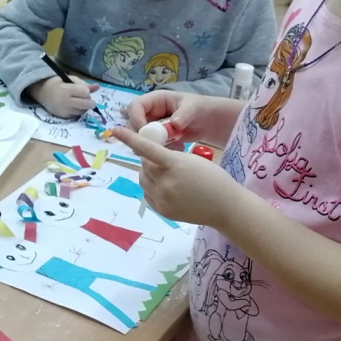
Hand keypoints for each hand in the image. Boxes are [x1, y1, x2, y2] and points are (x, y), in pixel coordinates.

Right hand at [30, 76, 97, 118]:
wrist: (43, 93)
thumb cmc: (59, 84)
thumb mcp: (71, 80)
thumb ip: (84, 84)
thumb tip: (97, 87)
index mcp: (66, 89)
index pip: (84, 92)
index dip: (87, 92)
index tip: (84, 91)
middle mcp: (65, 101)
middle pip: (86, 104)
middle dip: (90, 102)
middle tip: (89, 100)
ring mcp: (64, 110)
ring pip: (83, 110)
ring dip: (84, 107)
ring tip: (79, 101)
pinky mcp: (64, 116)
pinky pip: (77, 115)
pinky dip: (78, 111)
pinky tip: (74, 106)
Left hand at [111, 127, 245, 226]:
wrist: (225, 207)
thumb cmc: (214, 179)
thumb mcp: (192, 160)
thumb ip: (170, 159)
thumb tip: (149, 160)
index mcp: (175, 165)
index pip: (147, 149)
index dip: (130, 138)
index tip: (115, 130)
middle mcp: (165, 182)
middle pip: (144, 165)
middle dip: (149, 160)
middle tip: (162, 160)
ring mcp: (162, 198)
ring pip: (143, 179)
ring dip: (149, 173)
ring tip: (165, 174)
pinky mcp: (162, 210)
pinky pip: (148, 194)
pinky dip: (152, 187)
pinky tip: (167, 187)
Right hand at [124, 91, 242, 149]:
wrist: (210, 122)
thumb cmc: (200, 108)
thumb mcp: (193, 108)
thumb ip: (184, 114)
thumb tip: (174, 123)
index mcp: (155, 100)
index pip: (135, 106)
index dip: (135, 118)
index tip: (144, 131)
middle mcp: (150, 112)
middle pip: (133, 123)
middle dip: (141, 135)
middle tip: (156, 144)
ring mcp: (152, 126)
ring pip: (140, 136)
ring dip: (152, 143)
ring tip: (172, 146)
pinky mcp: (158, 138)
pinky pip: (151, 145)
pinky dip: (161, 149)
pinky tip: (177, 148)